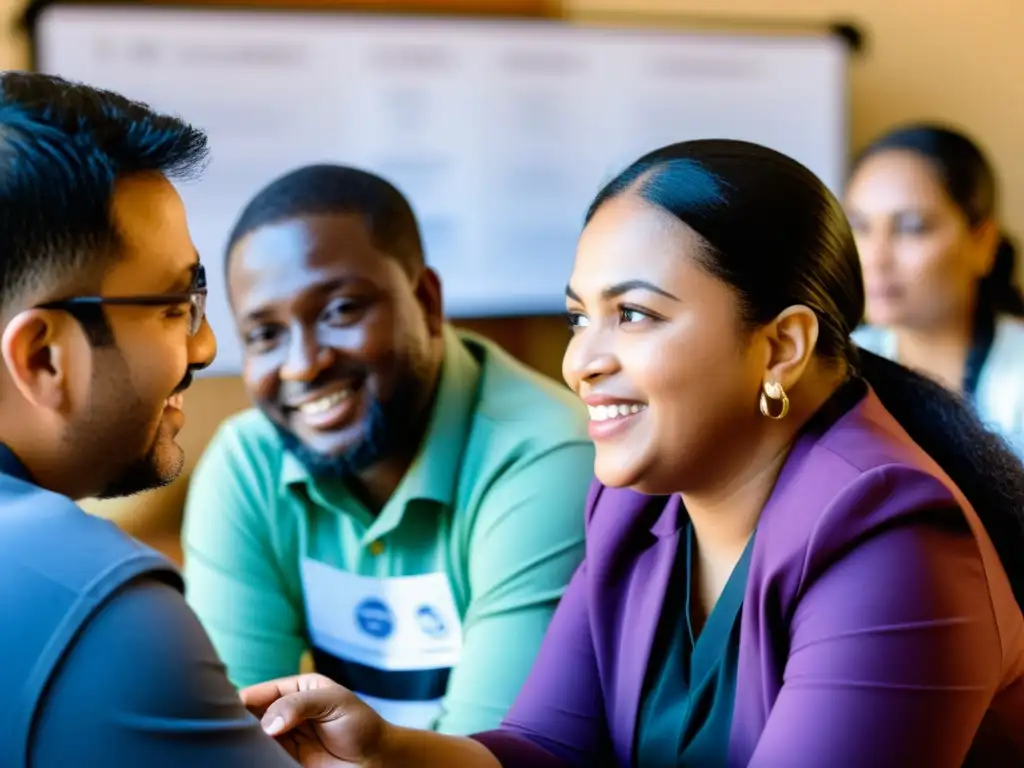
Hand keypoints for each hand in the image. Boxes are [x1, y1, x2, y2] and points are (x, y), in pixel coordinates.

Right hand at [241, 673, 389, 767]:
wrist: (377, 760)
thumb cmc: (362, 725)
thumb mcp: (334, 702)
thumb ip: (300, 706)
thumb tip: (268, 723)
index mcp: (298, 689)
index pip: (263, 691)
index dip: (243, 699)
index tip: (226, 709)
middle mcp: (287, 711)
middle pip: (253, 714)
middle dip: (239, 720)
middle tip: (228, 728)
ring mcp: (286, 737)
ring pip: (254, 736)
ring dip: (245, 740)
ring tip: (235, 744)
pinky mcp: (286, 760)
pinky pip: (263, 756)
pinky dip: (254, 756)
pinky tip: (247, 756)